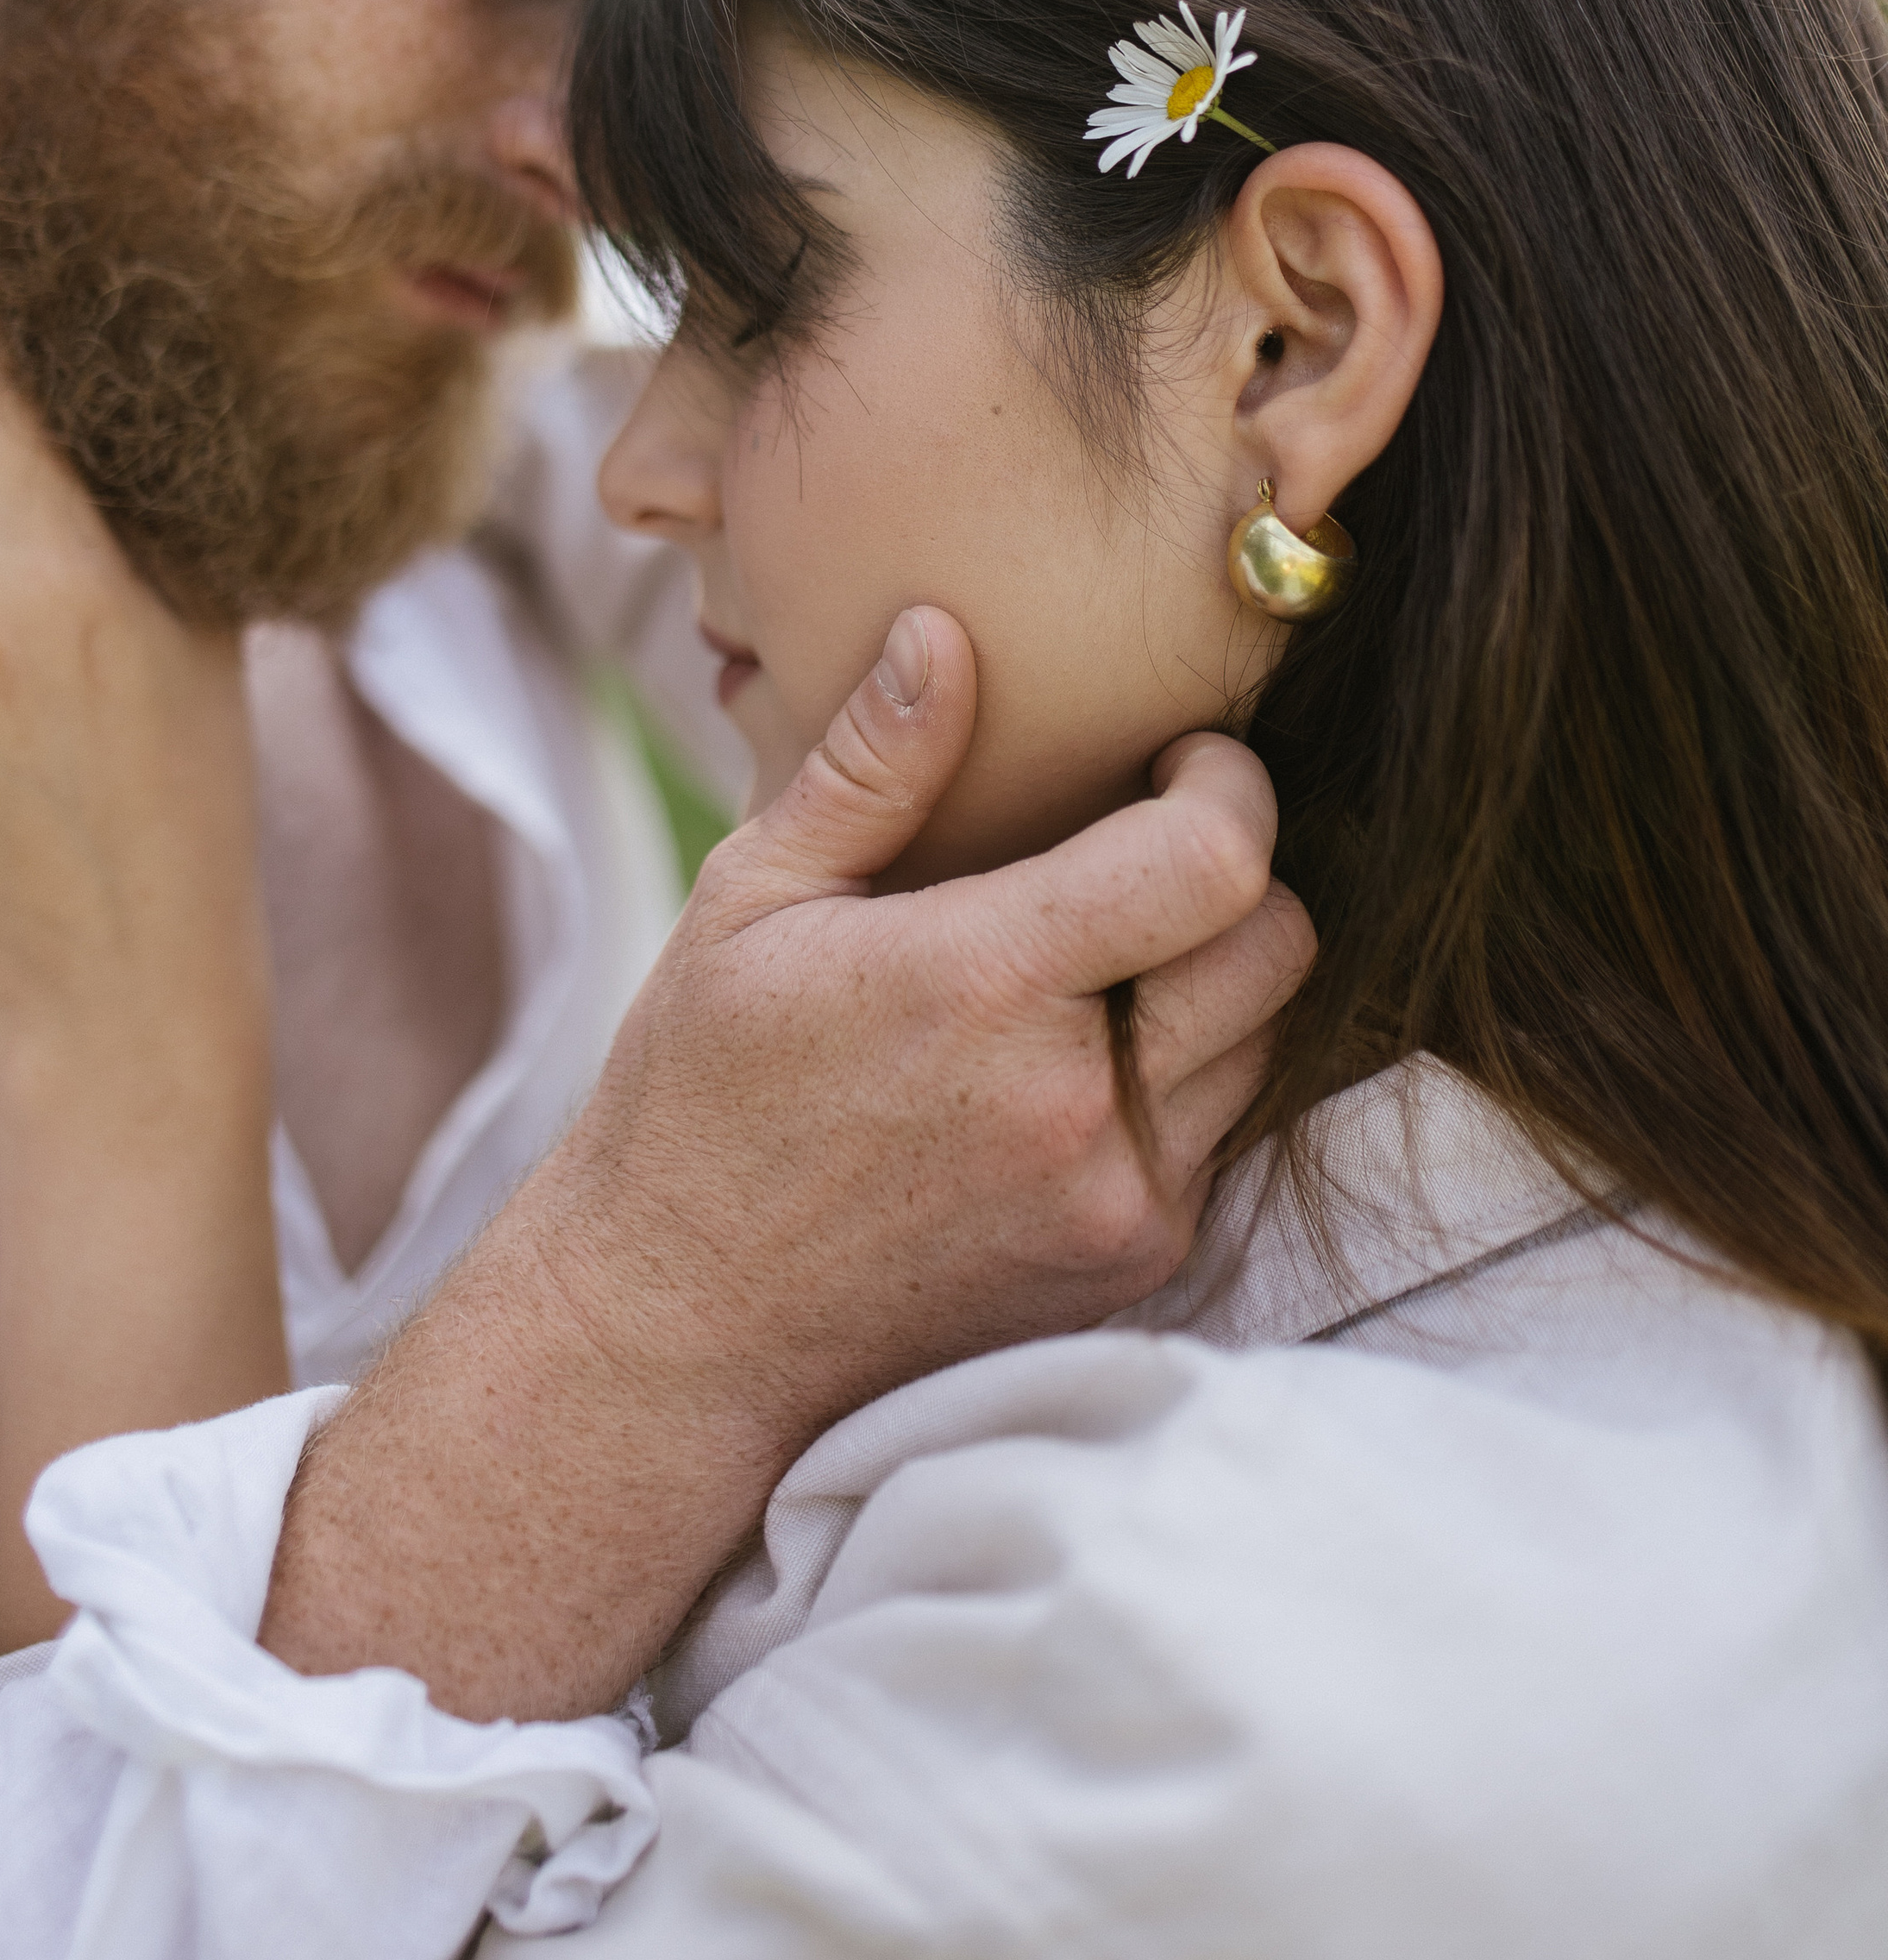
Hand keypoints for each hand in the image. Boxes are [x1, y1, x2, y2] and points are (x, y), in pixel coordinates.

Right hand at [263, 607, 1311, 1715]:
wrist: (680, 1328)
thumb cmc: (700, 1092)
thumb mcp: (751, 899)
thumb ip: (871, 765)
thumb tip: (944, 631)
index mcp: (982, 988)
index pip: (1215, 865)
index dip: (1227, 787)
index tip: (1180, 760)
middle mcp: (1073, 1106)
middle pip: (1278, 944)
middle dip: (1235, 871)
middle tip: (1148, 841)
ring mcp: (1115, 1202)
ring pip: (1268, 1041)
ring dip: (1216, 976)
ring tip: (1104, 951)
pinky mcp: (1131, 1265)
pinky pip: (1225, 1133)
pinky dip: (1188, 1074)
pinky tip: (1082, 1050)